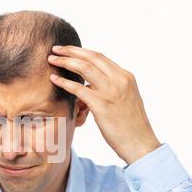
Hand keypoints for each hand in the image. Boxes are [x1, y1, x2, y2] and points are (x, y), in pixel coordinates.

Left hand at [48, 45, 160, 164]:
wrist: (140, 143)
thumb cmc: (130, 126)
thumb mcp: (125, 99)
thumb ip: (110, 88)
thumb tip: (91, 85)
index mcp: (125, 77)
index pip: (100, 57)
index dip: (82, 51)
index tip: (68, 50)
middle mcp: (119, 80)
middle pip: (91, 57)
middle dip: (71, 51)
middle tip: (55, 49)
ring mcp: (110, 91)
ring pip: (84, 68)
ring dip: (65, 61)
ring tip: (51, 59)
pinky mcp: (101, 105)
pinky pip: (78, 89)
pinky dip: (64, 82)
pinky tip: (54, 79)